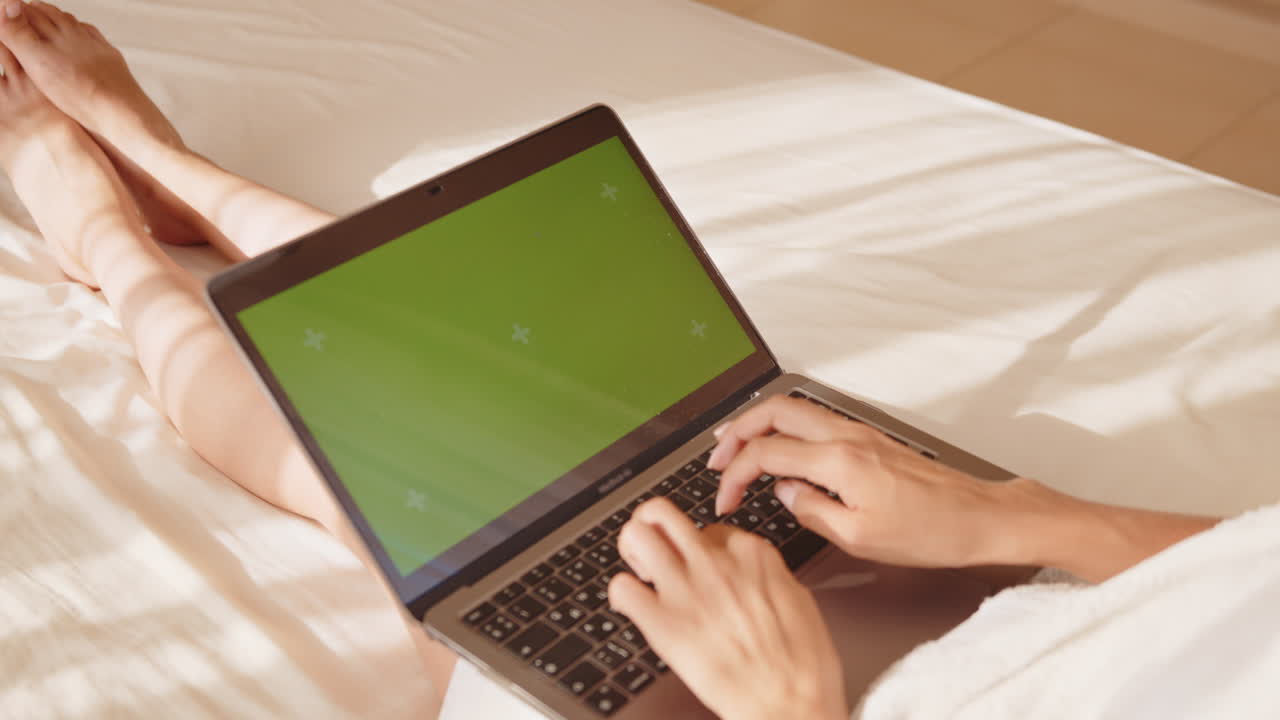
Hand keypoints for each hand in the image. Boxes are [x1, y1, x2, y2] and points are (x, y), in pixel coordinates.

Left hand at [608, 498, 847, 719]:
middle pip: (662, 513)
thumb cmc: (804, 666)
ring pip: (636, 535)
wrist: (789, 705)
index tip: (698, 567)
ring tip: (640, 573)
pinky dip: (621, 596)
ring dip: (632, 550)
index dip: (700, 550)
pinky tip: (633, 608)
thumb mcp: (799, 601)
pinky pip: (622, 588)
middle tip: (653, 551)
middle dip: (651, 527)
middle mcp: (714, 562)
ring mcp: (686, 589)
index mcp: (752, 555)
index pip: (710, 529)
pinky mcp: (662, 623)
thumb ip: (768, 577)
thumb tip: (754, 573)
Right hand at [709, 395, 1042, 568]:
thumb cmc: (930, 532)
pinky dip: (785, 429)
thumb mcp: (860, 538)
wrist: (979, 517)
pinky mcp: (869, 439)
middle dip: (736, 431)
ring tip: (737, 446)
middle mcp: (846, 437)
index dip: (734, 476)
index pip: (765, 454)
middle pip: (774, 411)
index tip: (725, 501)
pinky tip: (780, 449)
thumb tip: (784, 493)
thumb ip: (811, 511)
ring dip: (759, 424)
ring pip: (794, 409)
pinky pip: (814, 421)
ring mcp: (859, 433)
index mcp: (838, 461)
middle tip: (716, 458)